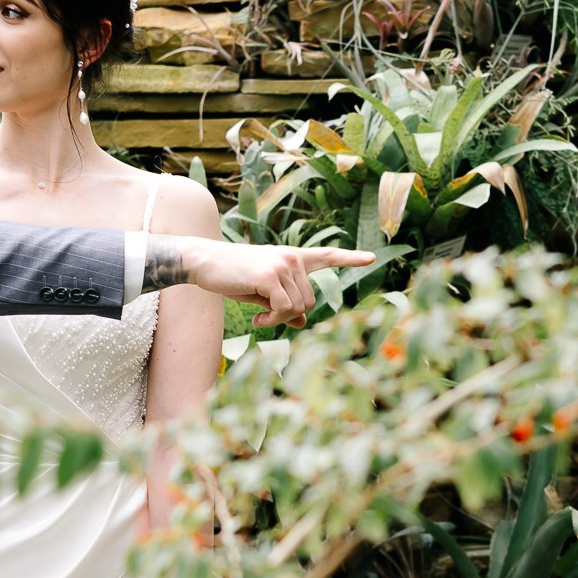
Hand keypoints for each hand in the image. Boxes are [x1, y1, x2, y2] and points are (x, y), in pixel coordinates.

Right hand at [168, 239, 375, 326]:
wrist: (206, 263)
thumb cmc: (234, 277)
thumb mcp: (263, 292)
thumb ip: (285, 303)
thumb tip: (303, 321)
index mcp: (293, 258)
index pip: (327, 256)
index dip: (349, 259)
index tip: (371, 258)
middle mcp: (292, 258)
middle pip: (309, 300)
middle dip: (289, 315)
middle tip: (267, 316)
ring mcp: (283, 264)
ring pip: (298, 307)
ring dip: (279, 319)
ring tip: (260, 315)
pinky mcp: (271, 275)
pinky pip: (284, 309)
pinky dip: (272, 320)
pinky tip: (258, 319)